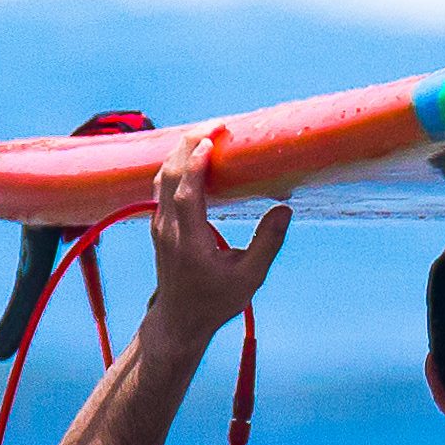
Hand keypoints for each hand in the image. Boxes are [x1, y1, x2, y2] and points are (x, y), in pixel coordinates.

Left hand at [142, 131, 289, 349]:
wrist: (179, 320)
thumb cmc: (215, 302)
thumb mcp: (249, 277)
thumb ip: (266, 243)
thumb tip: (284, 210)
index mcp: (189, 240)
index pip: (187, 192)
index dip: (196, 163)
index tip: (213, 140)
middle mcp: (169, 228)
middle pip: (169, 174)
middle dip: (188, 144)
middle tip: (215, 125)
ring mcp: (160, 224)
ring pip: (162, 176)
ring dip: (181, 151)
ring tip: (205, 133)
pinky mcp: (161, 224)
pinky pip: (163, 185)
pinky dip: (177, 165)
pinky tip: (193, 156)